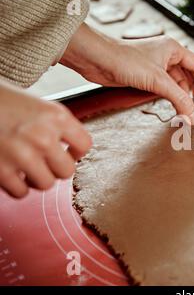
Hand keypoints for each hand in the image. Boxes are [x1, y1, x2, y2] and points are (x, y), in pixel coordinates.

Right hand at [0, 80, 91, 197]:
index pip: (85, 145)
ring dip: (36, 179)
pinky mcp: (0, 170)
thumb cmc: (2, 101)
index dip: (76, 151)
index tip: (67, 152)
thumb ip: (57, 126)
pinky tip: (10, 173)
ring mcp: (21, 154)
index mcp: (56, 116)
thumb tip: (73, 150)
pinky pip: (21, 192)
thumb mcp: (38, 105)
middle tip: (45, 163)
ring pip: (46, 184)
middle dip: (56, 169)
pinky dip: (16, 187)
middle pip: (67, 170)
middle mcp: (43, 136)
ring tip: (26, 168)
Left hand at [61, 23, 193, 116]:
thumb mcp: (158, 80)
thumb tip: (193, 115)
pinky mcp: (145, 76)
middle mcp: (166, 56)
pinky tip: (174, 107)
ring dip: (182, 96)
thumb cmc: (124, 59)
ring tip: (188, 111)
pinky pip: (164, 88)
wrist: (97, 60)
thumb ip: (179, 98)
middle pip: (188, 75)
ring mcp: (155, 66)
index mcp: (173, 49)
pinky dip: (170, 97)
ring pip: (176, 83)